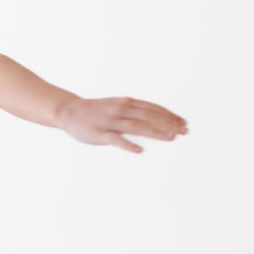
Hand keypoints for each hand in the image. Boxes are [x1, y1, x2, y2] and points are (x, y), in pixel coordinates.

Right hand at [58, 96, 187, 153]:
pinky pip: (116, 140)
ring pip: (136, 126)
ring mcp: (110, 121)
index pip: (153, 108)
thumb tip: (155, 117)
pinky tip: (139, 150)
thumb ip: (134, 110)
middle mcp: (121, 110)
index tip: (183, 123)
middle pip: (149, 116)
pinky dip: (128, 145)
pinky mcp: (99, 133)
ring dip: (155, 132)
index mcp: (127, 103)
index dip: (169, 115)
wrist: (70, 112)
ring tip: (170, 138)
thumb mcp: (117, 105)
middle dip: (168, 123)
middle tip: (183, 131)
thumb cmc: (96, 111)